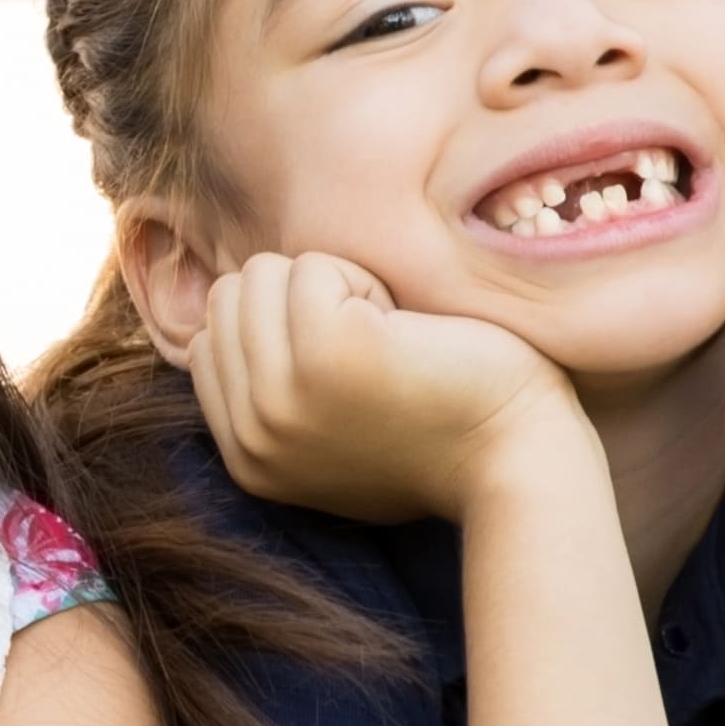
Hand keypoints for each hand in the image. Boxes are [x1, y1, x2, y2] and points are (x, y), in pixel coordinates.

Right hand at [183, 248, 586, 525]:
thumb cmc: (439, 431)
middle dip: (299, 301)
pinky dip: (366, 278)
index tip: (347, 369)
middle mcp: (253, 434)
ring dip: (331, 287)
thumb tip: (233, 304)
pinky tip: (405, 329)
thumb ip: (272, 388)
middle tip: (373, 350)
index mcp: (247, 458)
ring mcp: (282, 397)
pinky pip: (310, 267)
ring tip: (387, 340)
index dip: (280, 328)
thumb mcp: (328, 431)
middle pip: (227, 298)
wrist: (515, 458)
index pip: (209, 338)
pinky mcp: (325, 353)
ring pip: (260, 274)